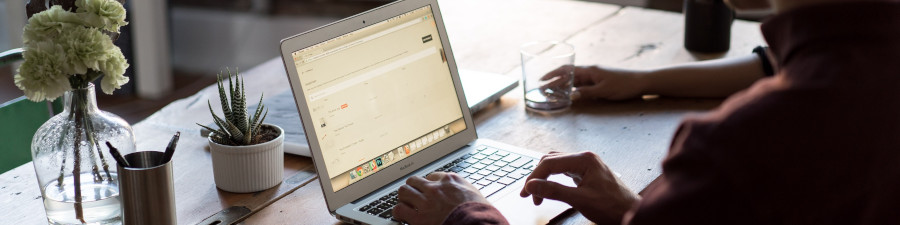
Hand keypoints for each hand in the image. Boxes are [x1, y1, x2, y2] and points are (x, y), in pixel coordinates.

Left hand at [392, 172, 488, 224]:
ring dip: (404, 198)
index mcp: (451, 181)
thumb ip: (464, 191)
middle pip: (414, 181)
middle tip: (414, 197)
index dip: (429, 184)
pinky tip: (402, 216)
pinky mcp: (418, 217)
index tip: (429, 190)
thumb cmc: (481, 214)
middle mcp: (435, 188)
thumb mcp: (476, 196)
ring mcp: (425, 201)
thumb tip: (463, 194)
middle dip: (413, 189)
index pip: (432, 176)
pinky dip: (399, 213)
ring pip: (403, 191)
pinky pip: (399, 209)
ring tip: (406, 205)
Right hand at [519, 151, 638, 224]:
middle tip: (528, 195)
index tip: (526, 193)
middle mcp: (585, 158)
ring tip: (537, 194)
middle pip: (551, 161)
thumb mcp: (580, 200)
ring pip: (557, 165)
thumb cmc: (613, 207)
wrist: (631, 213)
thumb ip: (554, 191)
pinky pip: (565, 171)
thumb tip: (532, 185)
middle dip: (537, 177)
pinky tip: (550, 189)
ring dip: (544, 178)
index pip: (550, 163)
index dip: (534, 177)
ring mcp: (587, 165)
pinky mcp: (587, 173)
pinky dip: (554, 180)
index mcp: (584, 159)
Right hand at [543, 66, 646, 100]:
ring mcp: (595, 77)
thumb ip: (587, 93)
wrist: (641, 82)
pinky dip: (573, 89)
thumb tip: (571, 96)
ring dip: (563, 85)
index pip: (567, 70)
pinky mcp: (600, 82)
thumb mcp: (604, 91)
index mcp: (590, 71)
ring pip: (574, 80)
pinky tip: (569, 94)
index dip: (553, 74)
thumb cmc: (624, 85)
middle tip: (542, 89)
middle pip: (568, 75)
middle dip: (554, 81)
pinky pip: (582, 85)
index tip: (542, 80)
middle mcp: (590, 72)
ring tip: (552, 93)